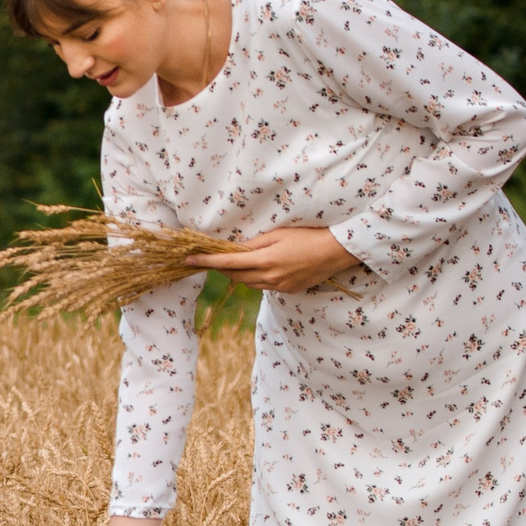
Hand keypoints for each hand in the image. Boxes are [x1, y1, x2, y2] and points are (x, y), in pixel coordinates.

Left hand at [188, 224, 362, 293]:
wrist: (336, 251)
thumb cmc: (308, 236)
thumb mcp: (278, 234)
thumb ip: (254, 243)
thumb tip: (235, 249)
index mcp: (264, 261)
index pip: (227, 262)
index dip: (206, 261)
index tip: (189, 260)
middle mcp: (269, 278)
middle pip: (234, 275)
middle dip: (221, 267)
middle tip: (209, 258)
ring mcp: (279, 287)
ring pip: (248, 283)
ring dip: (239, 273)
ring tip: (236, 261)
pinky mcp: (288, 291)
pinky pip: (264, 286)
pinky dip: (256, 278)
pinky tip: (261, 268)